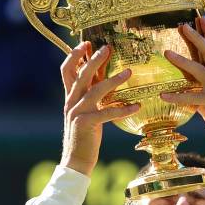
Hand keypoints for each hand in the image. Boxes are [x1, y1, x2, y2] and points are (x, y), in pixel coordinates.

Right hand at [60, 42, 139, 176]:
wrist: (76, 160)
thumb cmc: (85, 135)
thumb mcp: (86, 112)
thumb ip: (91, 96)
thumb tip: (101, 79)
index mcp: (70, 97)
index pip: (67, 70)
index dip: (74, 55)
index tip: (86, 43)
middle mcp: (71, 102)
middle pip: (81, 74)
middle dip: (94, 59)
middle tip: (108, 48)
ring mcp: (77, 112)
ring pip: (95, 91)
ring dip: (113, 80)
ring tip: (129, 72)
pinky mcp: (86, 124)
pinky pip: (107, 113)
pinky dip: (122, 109)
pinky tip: (137, 106)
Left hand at [161, 16, 204, 149]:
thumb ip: (199, 81)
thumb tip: (183, 71)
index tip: (199, 17)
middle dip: (197, 37)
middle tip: (183, 25)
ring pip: (201, 70)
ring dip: (183, 61)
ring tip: (167, 53)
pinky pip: (194, 97)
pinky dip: (179, 96)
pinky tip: (164, 95)